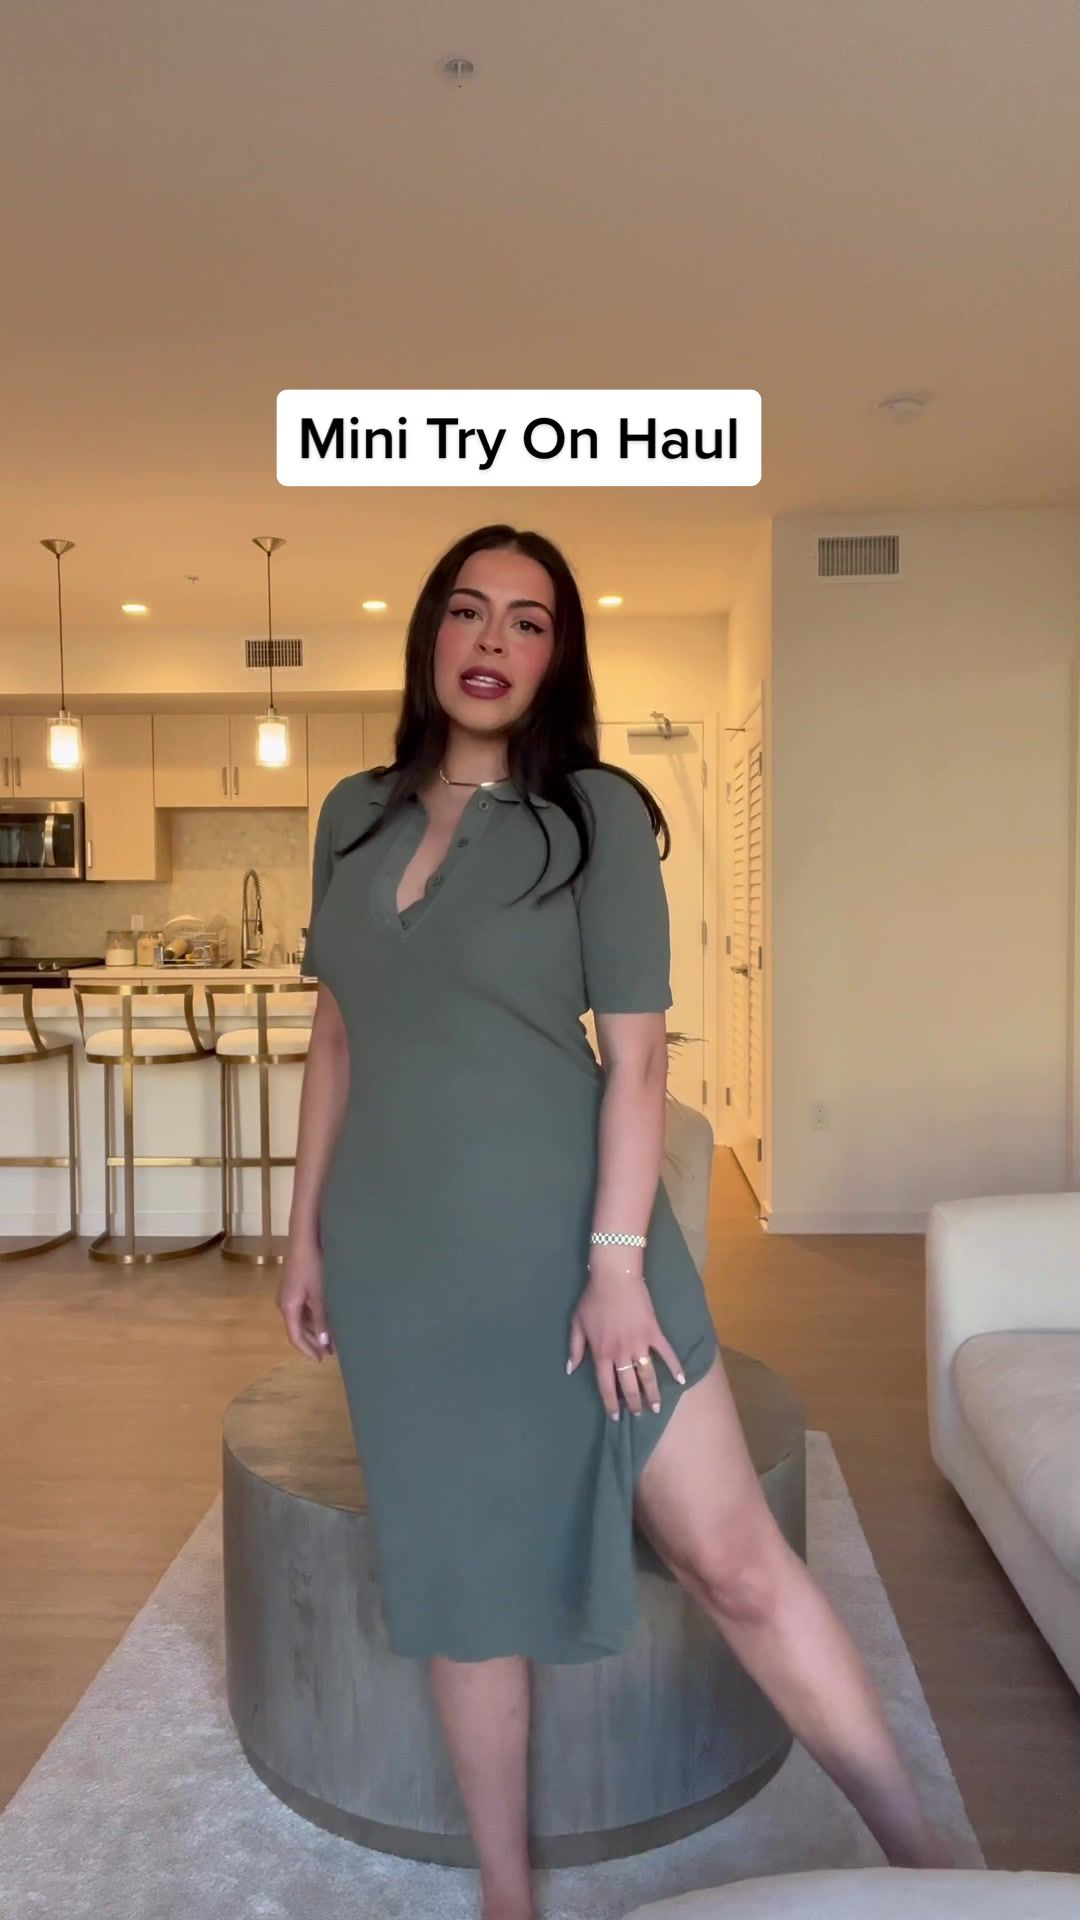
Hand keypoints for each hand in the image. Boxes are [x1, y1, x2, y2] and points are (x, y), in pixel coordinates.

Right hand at [277, 1239, 333, 1361]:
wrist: (304, 1237)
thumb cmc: (312, 1265)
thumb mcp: (319, 1294)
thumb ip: (322, 1319)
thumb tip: (324, 1343)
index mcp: (288, 1307)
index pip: (295, 1336)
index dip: (308, 1350)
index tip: (321, 1360)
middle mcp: (284, 1302)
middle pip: (296, 1329)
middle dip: (312, 1342)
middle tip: (329, 1352)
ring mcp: (288, 1293)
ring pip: (300, 1319)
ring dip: (313, 1329)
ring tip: (330, 1337)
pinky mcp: (294, 1285)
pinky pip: (301, 1308)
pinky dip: (312, 1317)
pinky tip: (325, 1317)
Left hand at [567, 1269, 684, 1419]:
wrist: (615, 1278)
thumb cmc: (593, 1299)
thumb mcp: (577, 1323)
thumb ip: (575, 1348)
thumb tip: (571, 1370)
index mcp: (602, 1353)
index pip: (606, 1386)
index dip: (611, 1404)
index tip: (616, 1417)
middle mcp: (621, 1354)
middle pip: (629, 1386)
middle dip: (634, 1404)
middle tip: (639, 1415)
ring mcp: (640, 1344)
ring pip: (647, 1376)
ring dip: (653, 1394)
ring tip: (657, 1407)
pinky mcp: (654, 1333)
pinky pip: (666, 1353)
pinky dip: (675, 1366)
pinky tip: (682, 1379)